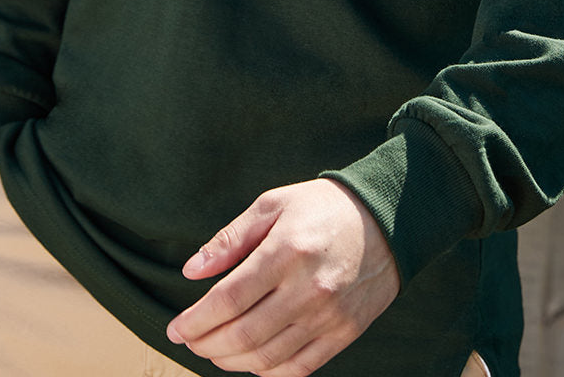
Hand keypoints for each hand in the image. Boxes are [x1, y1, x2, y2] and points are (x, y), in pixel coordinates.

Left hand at [165, 177, 399, 374]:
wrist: (386, 218)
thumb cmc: (322, 207)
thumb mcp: (273, 204)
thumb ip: (230, 239)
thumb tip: (191, 270)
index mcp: (287, 252)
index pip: (229, 300)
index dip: (196, 320)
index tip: (176, 328)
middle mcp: (308, 289)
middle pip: (244, 336)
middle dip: (207, 345)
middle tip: (191, 341)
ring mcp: (329, 316)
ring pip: (267, 358)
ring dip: (232, 362)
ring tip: (215, 351)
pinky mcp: (345, 333)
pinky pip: (299, 368)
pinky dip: (268, 373)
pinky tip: (252, 362)